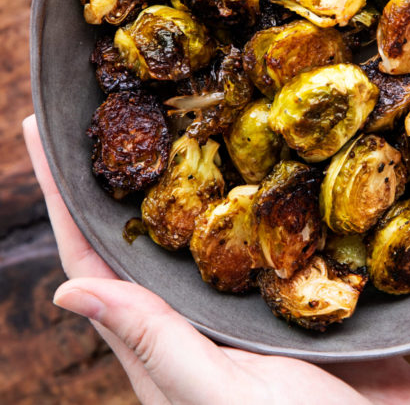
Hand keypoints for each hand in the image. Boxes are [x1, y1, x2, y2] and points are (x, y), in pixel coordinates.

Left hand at [23, 115, 409, 404]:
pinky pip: (265, 233)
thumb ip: (155, 344)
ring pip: (203, 226)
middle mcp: (196, 316)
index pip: (93, 263)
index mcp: (163, 341)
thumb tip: (64, 294)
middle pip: (143, 233)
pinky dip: (254, 192)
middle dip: (122, 172)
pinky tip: (260, 156)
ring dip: (185, 172)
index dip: (63, 199)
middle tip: (113, 106)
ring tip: (177, 114)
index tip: (41, 133)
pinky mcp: (295, 294)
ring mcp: (244, 304)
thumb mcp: (217, 393)